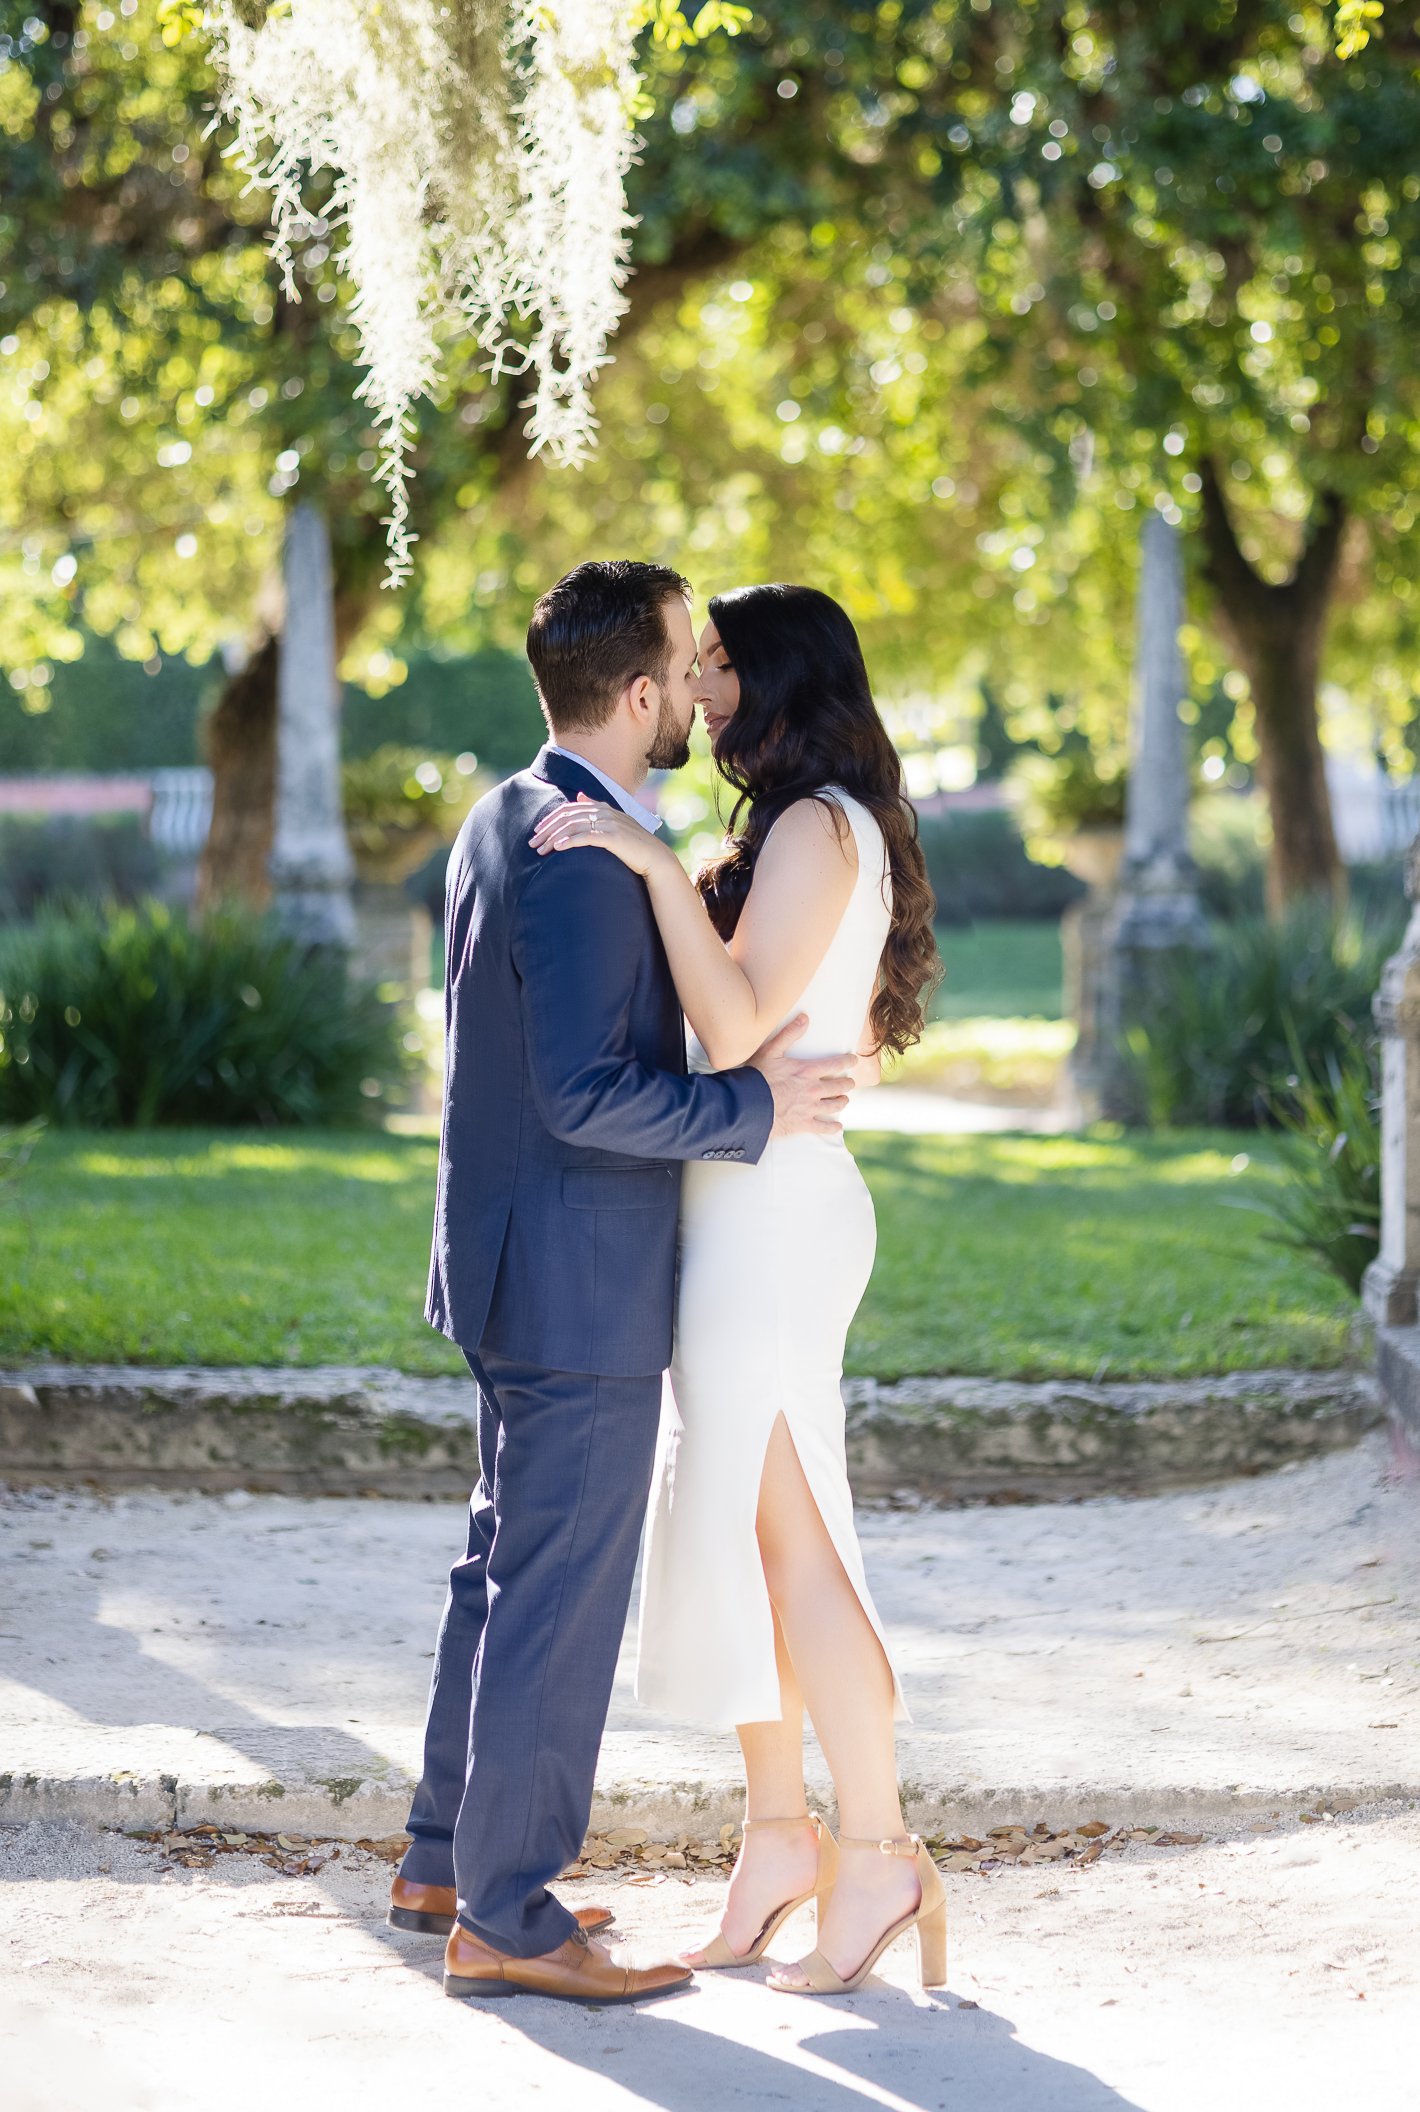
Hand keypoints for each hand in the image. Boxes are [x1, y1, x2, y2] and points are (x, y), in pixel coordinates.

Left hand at [529, 793, 661, 878]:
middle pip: (567, 817)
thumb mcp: (614, 822)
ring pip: (573, 827)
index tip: (537, 831)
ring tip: (541, 850)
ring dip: (553, 838)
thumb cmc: (633, 844)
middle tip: (532, 843)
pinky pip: (586, 837)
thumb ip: (596, 808)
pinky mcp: (613, 837)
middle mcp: (604, 811)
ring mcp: (609, 823)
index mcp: (602, 807)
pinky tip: (558, 848)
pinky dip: (570, 841)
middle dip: (547, 830)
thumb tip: (579, 795)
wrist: (655, 857)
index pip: (569, 809)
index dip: (551, 819)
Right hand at [750, 1015, 856, 1137]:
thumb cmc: (756, 1077)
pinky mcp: (803, 1124)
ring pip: (835, 1105)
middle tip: (850, 1083)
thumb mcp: (770, 1051)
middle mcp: (813, 1090)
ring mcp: (810, 1108)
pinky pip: (823, 1127)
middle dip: (847, 1084)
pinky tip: (837, 1127)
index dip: (847, 1061)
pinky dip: (832, 1127)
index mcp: (807, 1071)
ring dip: (842, 1101)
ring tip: (844, 1100)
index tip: (854, 1060)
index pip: (835, 1064)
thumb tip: (805, 1018)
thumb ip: (789, 1034)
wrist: (748, 1106)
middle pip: (839, 1086)